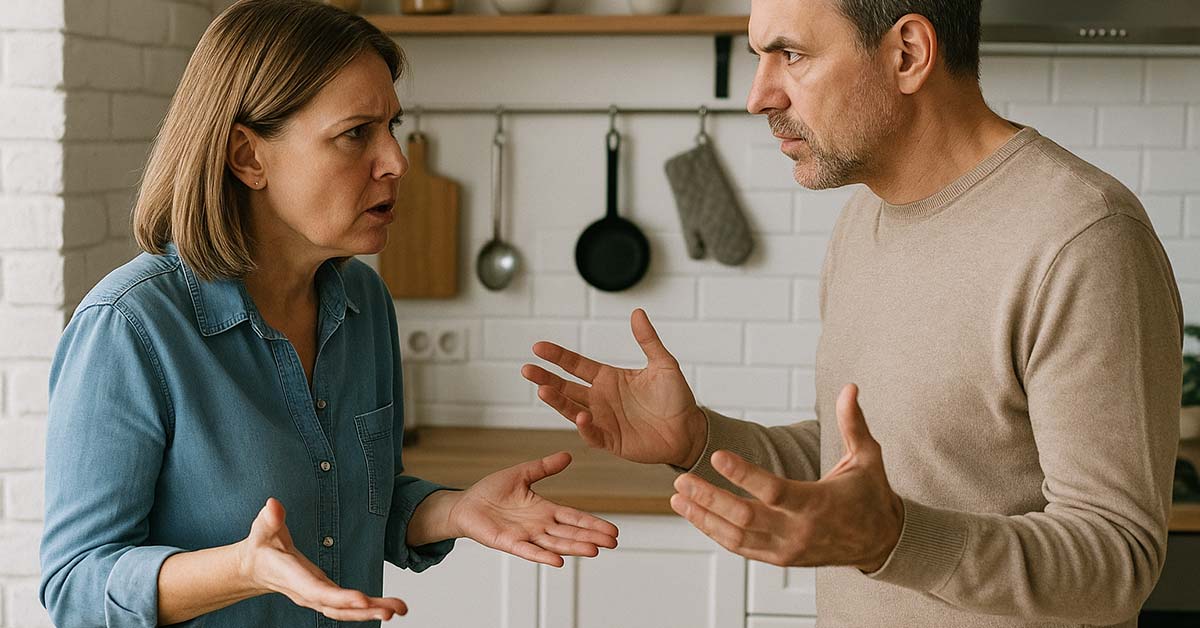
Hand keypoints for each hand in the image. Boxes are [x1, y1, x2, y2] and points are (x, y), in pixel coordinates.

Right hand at [236, 498, 406, 621]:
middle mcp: (307, 592)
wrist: (254, 567)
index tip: (361, 599)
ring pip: (345, 611)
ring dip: (372, 611)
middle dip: (365, 610)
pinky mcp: (325, 595)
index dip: (339, 597)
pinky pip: (347, 607)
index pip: (317, 591)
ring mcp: (317, 596)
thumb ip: (270, 519)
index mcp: (293, 577)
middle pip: (337, 607)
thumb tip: (273, 505)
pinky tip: (389, 607)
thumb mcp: (263, 529)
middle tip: (392, 610)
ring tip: (399, 609)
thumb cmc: (262, 547)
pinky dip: (368, 609)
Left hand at [450, 452, 618, 566]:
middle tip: (613, 542)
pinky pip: (528, 551)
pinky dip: (543, 556)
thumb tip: (568, 455)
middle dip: (591, 537)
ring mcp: (525, 536)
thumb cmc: (491, 491)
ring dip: (574, 547)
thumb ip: (544, 467)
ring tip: (594, 550)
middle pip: (570, 532)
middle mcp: (538, 525)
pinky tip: (558, 561)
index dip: (592, 523)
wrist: (465, 504)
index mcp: (544, 509)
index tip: (612, 531)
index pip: (574, 517)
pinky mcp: (508, 542)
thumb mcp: (522, 474)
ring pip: (555, 543)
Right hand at [522, 308, 706, 467]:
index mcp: (608, 378)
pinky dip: (585, 427)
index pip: (576, 365)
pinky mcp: (611, 441)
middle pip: (566, 387)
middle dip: (546, 378)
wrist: (689, 430)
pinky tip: (581, 417)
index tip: (538, 347)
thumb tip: (637, 312)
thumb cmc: (676, 398)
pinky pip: (592, 434)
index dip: (557, 356)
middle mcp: (601, 398)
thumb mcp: (664, 364)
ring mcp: (603, 420)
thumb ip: (648, 340)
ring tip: (543, 391)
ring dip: (557, 401)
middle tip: (526, 369)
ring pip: (572, 410)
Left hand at [670, 384, 904, 571]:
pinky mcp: (780, 559)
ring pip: (736, 536)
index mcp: (817, 504)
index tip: (716, 455)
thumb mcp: (867, 457)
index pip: (773, 490)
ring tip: (677, 496)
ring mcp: (788, 549)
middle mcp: (799, 531)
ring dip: (704, 517)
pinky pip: (740, 548)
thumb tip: (850, 386)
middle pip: (745, 516)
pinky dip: (715, 532)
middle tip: (681, 479)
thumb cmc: (871, 494)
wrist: (880, 542)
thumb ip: (853, 423)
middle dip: (710, 498)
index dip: (743, 474)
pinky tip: (695, 515)